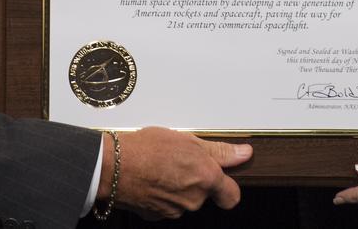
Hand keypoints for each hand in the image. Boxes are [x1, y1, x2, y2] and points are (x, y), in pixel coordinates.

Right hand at [106, 127, 251, 219]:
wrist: (114, 166)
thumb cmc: (146, 148)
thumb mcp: (188, 140)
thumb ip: (219, 151)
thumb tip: (243, 153)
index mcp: (206, 178)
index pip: (231, 195)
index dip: (228, 187)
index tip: (222, 177)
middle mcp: (194, 199)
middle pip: (204, 194)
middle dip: (195, 180)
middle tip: (179, 160)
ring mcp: (175, 210)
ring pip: (184, 200)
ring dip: (177, 186)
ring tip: (161, 166)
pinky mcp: (158, 216)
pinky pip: (167, 206)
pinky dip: (162, 195)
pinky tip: (152, 179)